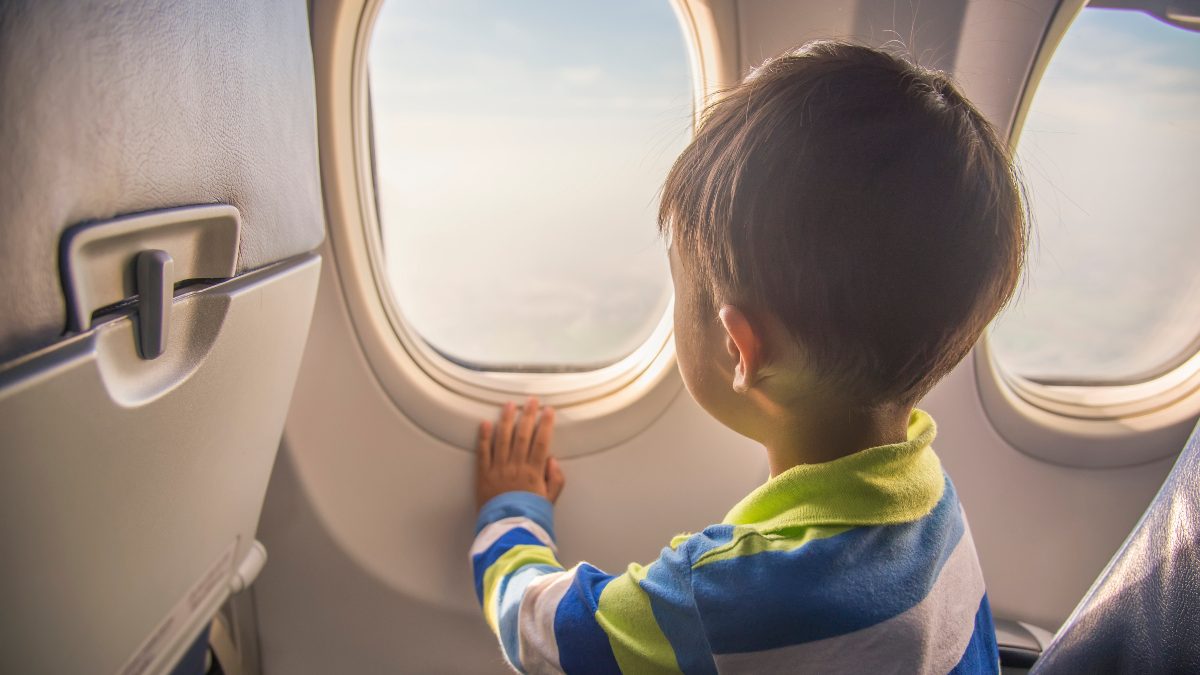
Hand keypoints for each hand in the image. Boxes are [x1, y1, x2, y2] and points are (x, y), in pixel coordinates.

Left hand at [476, 397, 565, 512]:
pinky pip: (483, 452)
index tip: (549, 410)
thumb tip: (552, 459)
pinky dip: (484, 437)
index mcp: (534, 473)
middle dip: (528, 415)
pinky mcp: (483, 475)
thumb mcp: (550, 500)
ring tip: (509, 404)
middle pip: (523, 435)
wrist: (508, 532)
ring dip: (506, 419)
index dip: (545, 424)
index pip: (541, 442)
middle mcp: (516, 467)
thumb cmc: (530, 518)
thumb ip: (555, 479)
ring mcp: (498, 470)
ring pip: (502, 439)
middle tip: (531, 400)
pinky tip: (485, 423)